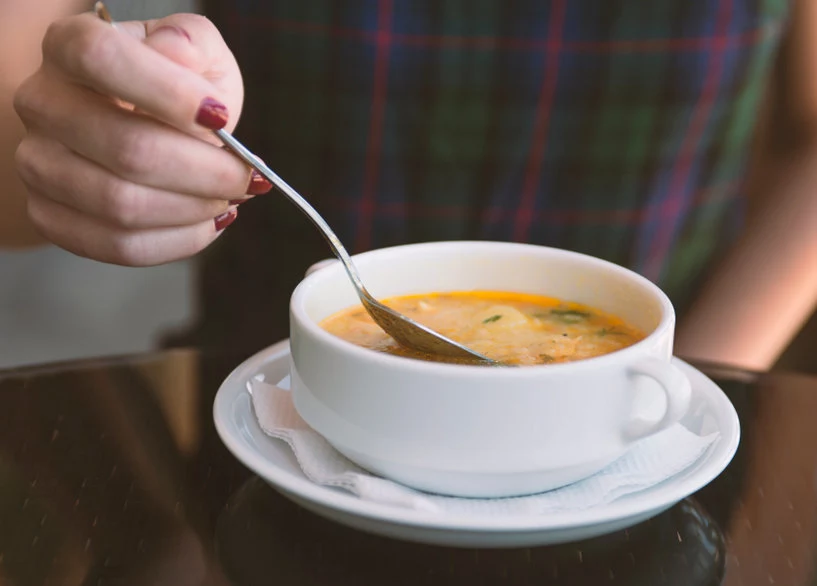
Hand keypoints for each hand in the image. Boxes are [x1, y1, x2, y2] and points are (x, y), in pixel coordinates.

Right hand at [13, 12, 269, 264]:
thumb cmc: (170, 87)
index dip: (168, 92)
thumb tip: (178, 58)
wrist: (135, 124)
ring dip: (195, 208)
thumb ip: (190, 45)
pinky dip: (178, 240)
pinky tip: (207, 221)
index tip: (223, 118)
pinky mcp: (51, 216)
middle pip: (126, 149)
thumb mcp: (193, 51)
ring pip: (123, 206)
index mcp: (69, 46)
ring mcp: (38, 165)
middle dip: (206, 170)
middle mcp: (42, 103)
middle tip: (246, 176)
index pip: (100, 59)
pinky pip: (119, 245)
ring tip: (230, 197)